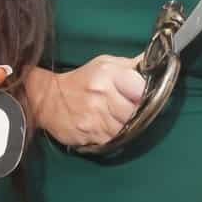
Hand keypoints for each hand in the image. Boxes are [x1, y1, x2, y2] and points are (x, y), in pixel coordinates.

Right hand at [28, 55, 145, 148]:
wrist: (47, 99)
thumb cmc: (81, 80)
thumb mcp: (104, 64)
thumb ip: (130, 65)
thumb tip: (155, 61)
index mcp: (108, 74)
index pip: (141, 87)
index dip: (147, 93)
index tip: (145, 95)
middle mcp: (102, 95)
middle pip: (136, 111)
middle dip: (139, 112)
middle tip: (135, 110)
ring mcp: (95, 117)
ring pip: (127, 129)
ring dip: (128, 127)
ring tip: (121, 119)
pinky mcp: (89, 135)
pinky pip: (113, 141)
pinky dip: (116, 137)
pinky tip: (110, 128)